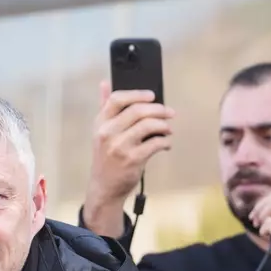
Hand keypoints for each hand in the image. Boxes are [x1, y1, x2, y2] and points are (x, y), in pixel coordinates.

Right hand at [82, 81, 173, 236]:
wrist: (104, 188)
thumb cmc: (106, 158)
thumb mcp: (100, 132)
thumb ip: (104, 107)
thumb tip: (105, 83)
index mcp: (100, 123)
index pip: (116, 99)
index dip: (137, 94)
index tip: (152, 96)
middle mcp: (107, 133)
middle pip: (137, 110)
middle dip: (159, 109)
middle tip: (170, 113)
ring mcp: (120, 146)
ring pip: (148, 125)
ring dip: (164, 125)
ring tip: (168, 129)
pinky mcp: (132, 159)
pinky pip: (155, 143)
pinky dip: (165, 141)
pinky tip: (166, 143)